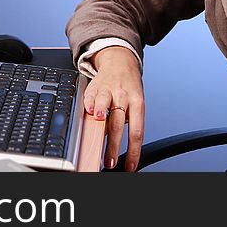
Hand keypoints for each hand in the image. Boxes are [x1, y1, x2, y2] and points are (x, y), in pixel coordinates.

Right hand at [83, 46, 144, 171]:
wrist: (120, 61)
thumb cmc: (129, 87)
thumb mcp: (135, 102)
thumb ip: (127, 121)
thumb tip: (113, 143)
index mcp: (138, 103)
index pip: (137, 131)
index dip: (134, 150)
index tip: (130, 165)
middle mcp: (124, 96)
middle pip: (118, 124)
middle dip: (113, 145)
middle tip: (110, 161)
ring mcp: (109, 90)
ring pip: (105, 105)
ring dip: (101, 117)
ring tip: (97, 130)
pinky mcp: (94, 86)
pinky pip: (90, 97)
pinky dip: (89, 105)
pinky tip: (88, 113)